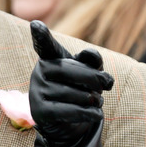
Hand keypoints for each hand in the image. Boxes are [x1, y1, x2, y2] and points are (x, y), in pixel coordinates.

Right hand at [29, 20, 113, 146]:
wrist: (66, 122)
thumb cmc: (78, 88)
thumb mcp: (88, 72)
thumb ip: (92, 61)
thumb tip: (91, 55)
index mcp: (50, 57)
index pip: (45, 45)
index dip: (41, 35)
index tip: (36, 24)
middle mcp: (39, 72)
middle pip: (70, 70)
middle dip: (94, 78)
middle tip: (108, 84)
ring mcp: (37, 92)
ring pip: (73, 94)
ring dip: (93, 99)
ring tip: (98, 101)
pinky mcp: (40, 112)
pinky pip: (69, 111)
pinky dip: (89, 113)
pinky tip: (98, 114)